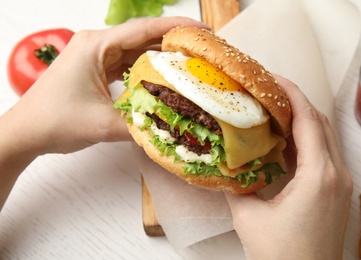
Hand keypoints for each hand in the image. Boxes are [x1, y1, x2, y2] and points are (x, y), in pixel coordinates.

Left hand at [0, 17, 209, 208]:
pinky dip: (147, 70)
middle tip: (201, 52)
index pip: (143, 30)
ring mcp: (96, 56)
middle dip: (173, 43)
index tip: (201, 31)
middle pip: (143, 37)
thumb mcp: (102, 124)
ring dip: (161, 57)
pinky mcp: (97, 69)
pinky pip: (128, 64)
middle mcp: (97, 45)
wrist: (27, 132)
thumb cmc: (55, 121)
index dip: (175, 29)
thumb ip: (140, 125)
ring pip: (136, 51)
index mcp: (95, 46)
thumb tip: (171, 127)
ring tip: (188, 65)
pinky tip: (163, 78)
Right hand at [225, 75, 352, 259]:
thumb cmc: (280, 256)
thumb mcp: (248, 217)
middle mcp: (336, 174)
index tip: (272, 77)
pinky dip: (304, 139)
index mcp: (318, 176)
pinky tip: (283, 138)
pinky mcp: (335, 192)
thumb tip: (224, 163)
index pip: (308, 120)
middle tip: (269, 89)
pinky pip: (322, 154)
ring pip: (323, 137)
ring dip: (301, 119)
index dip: (291, 93)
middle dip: (296, 100)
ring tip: (273, 108)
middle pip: (320, 122)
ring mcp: (339, 183)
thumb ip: (236, 184)